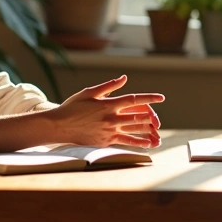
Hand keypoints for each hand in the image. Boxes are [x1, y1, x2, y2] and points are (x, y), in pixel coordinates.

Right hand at [47, 75, 163, 147]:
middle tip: (158, 117)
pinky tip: (149, 144)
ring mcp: (110, 131)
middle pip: (138, 116)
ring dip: (148, 129)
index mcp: (109, 104)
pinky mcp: (107, 141)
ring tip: (158, 130)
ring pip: (135, 130)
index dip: (150, 98)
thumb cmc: (73, 107)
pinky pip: (127, 142)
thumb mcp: (89, 92)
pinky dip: (139, 142)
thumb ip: (109, 86)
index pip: (134, 100)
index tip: (161, 98)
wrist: (59, 126)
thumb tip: (124, 78)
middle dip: (151, 116)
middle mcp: (112, 118)